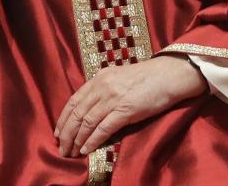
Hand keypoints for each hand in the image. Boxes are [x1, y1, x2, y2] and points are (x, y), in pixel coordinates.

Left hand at [55, 54, 207, 156]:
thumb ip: (105, 88)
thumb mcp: (120, 77)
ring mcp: (113, 98)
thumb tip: (92, 107)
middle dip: (66, 133)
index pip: (74, 100)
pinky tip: (86, 149)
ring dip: (77, 140)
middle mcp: (103, 86)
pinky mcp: (125, 110)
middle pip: (77, 113)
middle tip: (62, 148)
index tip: (58, 132)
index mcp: (100, 78)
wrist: (169, 75)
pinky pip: (103, 128)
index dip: (63, 118)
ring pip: (87, 122)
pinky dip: (92, 140)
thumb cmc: (148, 77)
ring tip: (72, 152)